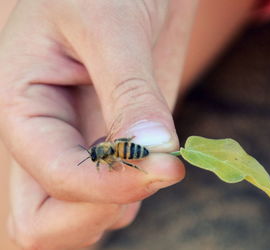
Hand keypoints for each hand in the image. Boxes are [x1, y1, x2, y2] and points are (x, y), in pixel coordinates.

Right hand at [0, 0, 196, 248]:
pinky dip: (142, 190)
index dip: (106, 187)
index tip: (167, 166)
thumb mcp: (110, 26)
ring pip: (86, 214)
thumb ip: (129, 92)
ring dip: (126, 201)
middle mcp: (47, 139)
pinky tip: (165, 159)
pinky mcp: (115, 146)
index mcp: (23, 108)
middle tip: (155, 173)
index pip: (52, 178)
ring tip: (162, 159)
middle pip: (46, 220)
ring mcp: (82, 147)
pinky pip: (118, 194)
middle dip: (100, 212)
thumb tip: (156, 149)